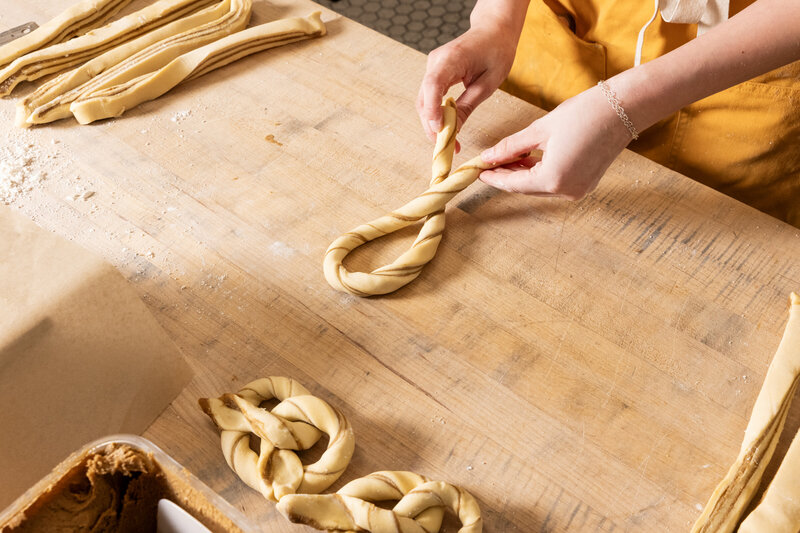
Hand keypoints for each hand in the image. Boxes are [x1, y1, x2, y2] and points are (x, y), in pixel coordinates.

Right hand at [416, 24, 517, 143]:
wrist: (493, 30)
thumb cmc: (496, 51)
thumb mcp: (489, 83)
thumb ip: (468, 105)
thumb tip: (455, 130)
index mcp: (452, 59)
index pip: (433, 85)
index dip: (433, 110)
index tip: (438, 130)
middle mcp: (435, 62)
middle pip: (425, 99)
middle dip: (432, 126)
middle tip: (446, 147)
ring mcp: (432, 67)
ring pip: (425, 101)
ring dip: (433, 123)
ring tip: (448, 142)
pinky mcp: (435, 73)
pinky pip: (430, 98)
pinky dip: (436, 114)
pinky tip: (445, 128)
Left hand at [479, 85, 632, 199]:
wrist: (624, 108)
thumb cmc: (584, 113)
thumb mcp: (540, 130)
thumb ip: (511, 147)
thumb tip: (488, 157)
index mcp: (553, 179)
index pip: (513, 184)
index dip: (493, 177)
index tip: (477, 171)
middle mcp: (566, 191)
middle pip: (526, 189)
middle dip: (506, 176)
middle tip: (488, 164)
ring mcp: (578, 191)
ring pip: (540, 187)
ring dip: (522, 175)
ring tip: (506, 159)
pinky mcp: (586, 184)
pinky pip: (555, 183)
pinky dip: (540, 174)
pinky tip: (528, 160)